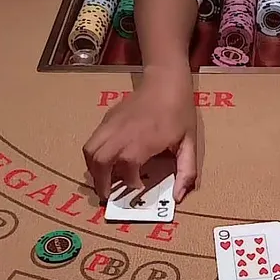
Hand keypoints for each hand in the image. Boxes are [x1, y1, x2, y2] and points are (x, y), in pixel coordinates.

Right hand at [83, 68, 197, 204]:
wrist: (166, 82)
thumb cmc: (180, 113)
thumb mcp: (190, 143)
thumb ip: (186, 171)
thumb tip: (178, 197)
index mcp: (144, 140)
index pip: (126, 167)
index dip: (129, 181)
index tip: (137, 187)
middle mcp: (123, 132)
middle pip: (100, 160)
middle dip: (101, 181)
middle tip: (108, 194)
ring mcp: (112, 124)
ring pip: (90, 150)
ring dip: (92, 168)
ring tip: (102, 179)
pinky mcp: (107, 118)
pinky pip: (92, 139)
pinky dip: (93, 154)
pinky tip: (105, 161)